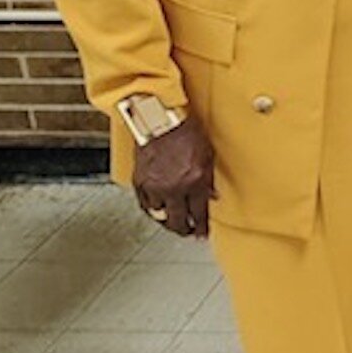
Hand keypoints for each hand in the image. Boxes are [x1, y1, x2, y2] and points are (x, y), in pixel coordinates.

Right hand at [133, 111, 215, 237]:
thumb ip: (208, 179)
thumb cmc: (185, 131)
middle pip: (178, 220)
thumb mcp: (207, 154)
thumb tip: (212, 196)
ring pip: (160, 215)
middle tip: (189, 233)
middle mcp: (174, 187)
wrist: (160, 119)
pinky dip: (152, 209)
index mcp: (194, 181)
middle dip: (185, 230)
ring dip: (167, 220)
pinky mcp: (139, 182)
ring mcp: (155, 186)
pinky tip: (157, 210)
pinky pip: (145, 204)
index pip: (199, 213)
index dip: (202, 227)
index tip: (202, 233)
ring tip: (173, 223)